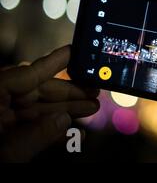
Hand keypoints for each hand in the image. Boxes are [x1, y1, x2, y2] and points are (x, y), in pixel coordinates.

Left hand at [0, 46, 99, 161]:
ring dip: (62, 110)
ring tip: (89, 108)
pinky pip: (27, 125)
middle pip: (32, 92)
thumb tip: (62, 120)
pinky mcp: (0, 135)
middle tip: (92, 92)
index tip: (71, 52)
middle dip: (65, 93)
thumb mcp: (2, 158)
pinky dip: (48, 126)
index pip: (22, 77)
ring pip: (33, 110)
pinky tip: (69, 125)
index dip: (50, 64)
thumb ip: (32, 139)